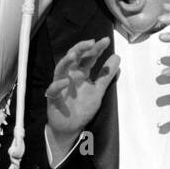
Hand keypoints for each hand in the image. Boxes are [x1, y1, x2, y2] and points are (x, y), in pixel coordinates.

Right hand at [45, 38, 119, 152]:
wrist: (71, 128)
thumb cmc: (82, 108)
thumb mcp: (98, 90)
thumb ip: (106, 75)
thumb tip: (116, 58)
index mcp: (80, 73)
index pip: (88, 57)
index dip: (96, 49)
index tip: (106, 41)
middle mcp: (69, 76)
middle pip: (72, 58)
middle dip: (80, 48)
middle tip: (91, 42)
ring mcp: (60, 86)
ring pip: (60, 69)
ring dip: (66, 61)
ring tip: (75, 55)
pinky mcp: (54, 98)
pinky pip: (53, 90)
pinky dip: (58, 85)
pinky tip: (65, 82)